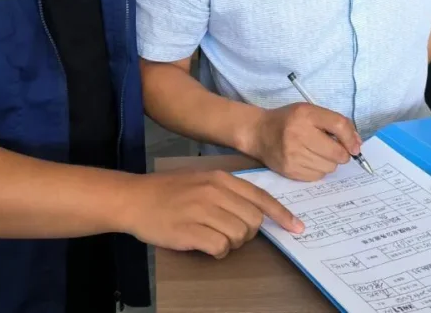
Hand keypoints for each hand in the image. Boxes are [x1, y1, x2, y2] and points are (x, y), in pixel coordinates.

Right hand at [120, 170, 303, 257]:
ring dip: (230, 243)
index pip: (260, 196)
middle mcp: (214, 191)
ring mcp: (202, 210)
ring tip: (211, 237)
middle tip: (227, 232)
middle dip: (247, 233)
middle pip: (252, 220)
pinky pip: (220, 247)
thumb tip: (254, 211)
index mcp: (219, 178)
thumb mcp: (200, 181)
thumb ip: (227, 192)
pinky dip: (216, 251)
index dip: (281, 215)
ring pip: (238, 235)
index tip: (297, 227)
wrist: (133, 198)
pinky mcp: (191, 230)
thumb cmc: (167, 191)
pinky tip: (203, 244)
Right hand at [246, 103, 361, 180]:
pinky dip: (317, 170)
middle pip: (337, 153)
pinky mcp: (290, 171)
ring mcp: (293, 155)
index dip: (351, 138)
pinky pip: (317, 176)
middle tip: (332, 149)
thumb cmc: (289, 120)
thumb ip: (335, 123)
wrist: (258, 133)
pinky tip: (308, 160)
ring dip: (329, 162)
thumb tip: (357, 145)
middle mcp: (298, 134)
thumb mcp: (310, 112)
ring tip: (317, 153)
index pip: (339, 125)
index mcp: (305, 114)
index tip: (354, 147)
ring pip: (329, 167)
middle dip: (341, 154)